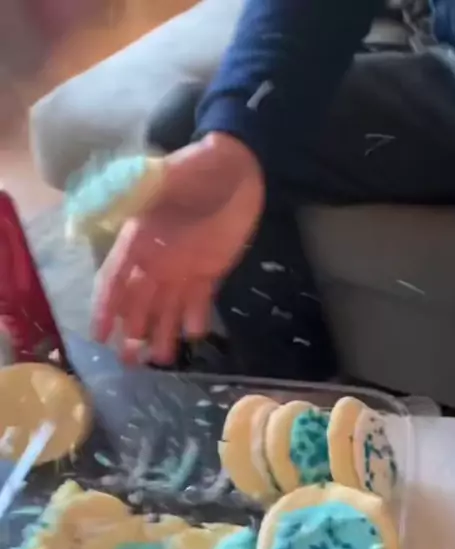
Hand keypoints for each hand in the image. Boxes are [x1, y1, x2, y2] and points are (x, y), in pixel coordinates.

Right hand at [93, 133, 264, 363]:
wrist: (239, 165)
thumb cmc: (200, 166)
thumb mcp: (167, 174)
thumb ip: (137, 192)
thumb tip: (101, 202)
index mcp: (139, 238)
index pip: (115, 278)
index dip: (105, 306)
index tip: (99, 333)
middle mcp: (156, 259)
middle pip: (138, 302)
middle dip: (131, 331)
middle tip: (128, 362)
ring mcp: (183, 268)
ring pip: (167, 308)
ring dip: (162, 333)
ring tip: (161, 360)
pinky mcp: (209, 272)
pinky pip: (198, 302)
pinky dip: (196, 319)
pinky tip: (194, 335)